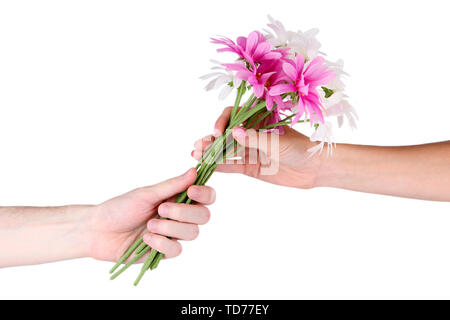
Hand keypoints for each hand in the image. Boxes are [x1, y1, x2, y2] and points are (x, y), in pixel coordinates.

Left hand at [88, 168, 214, 261]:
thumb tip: (194, 171)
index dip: (205, 194)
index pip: (206, 197)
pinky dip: (162, 243)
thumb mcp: (146, 194)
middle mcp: (180, 217)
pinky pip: (176, 249)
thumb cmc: (120, 208)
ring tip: (149, 225)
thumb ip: (172, 185)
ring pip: (192, 233)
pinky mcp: (165, 252)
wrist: (99, 231)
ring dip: (171, 227)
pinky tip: (147, 238)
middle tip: (162, 208)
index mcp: (178, 199)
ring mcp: (174, 235)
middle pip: (204, 216)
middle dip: (185, 212)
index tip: (192, 191)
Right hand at [192, 107, 321, 188]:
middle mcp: (251, 133)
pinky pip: (232, 165)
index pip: (234, 115)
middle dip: (212, 139)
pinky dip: (220, 165)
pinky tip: (207, 165)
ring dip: (212, 152)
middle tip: (199, 145)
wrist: (314, 169)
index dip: (223, 122)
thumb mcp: (278, 142)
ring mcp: (249, 150)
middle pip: (226, 134)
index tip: (218, 132)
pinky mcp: (250, 167)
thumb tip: (233, 133)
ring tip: (197, 154)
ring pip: (226, 150)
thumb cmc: (300, 148)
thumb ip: (255, 138)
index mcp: (258, 120)